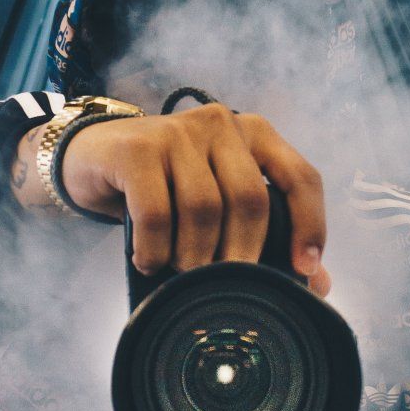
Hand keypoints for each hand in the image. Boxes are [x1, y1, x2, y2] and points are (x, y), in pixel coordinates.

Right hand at [34, 103, 329, 290]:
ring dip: (193, 256)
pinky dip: (155, 249)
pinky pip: (156, 213)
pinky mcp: (136, 149)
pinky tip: (148, 261)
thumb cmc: (166, 185)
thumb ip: (267, 233)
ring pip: (204, 208)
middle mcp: (221, 124)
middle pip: (250, 199)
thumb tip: (317, 284)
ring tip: (180, 273)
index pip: (300, 176)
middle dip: (242, 254)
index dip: (309, 225)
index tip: (304, 269)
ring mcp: (177, 131)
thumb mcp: (218, 201)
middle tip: (224, 286)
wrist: (92, 156)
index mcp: (254, 134)